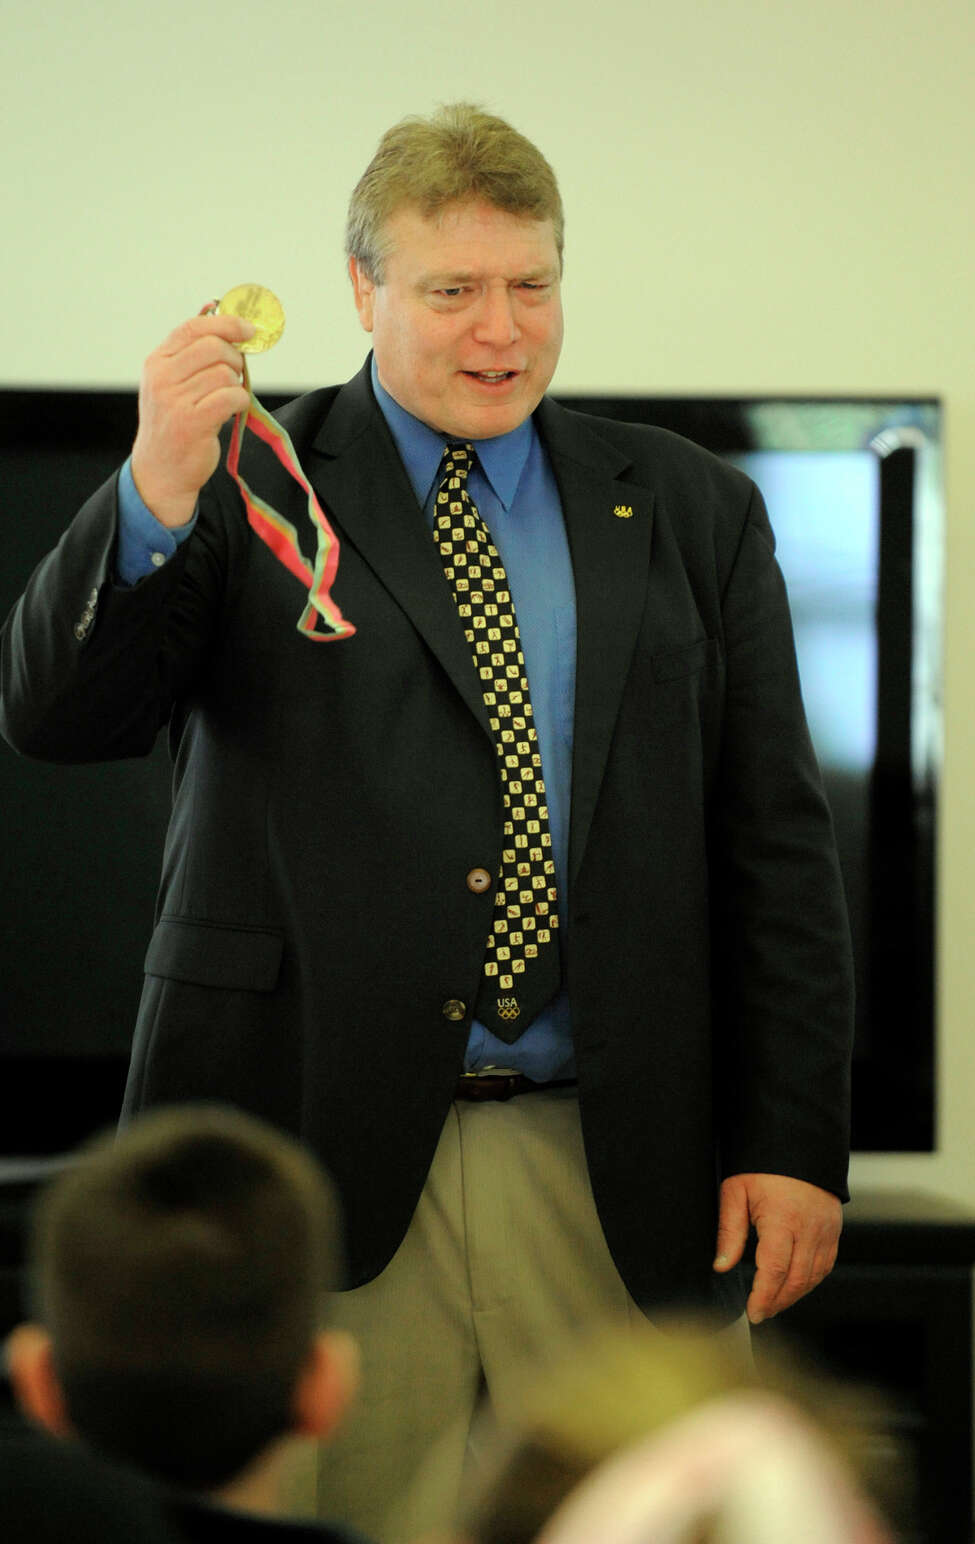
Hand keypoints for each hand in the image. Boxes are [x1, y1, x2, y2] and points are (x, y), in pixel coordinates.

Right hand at [130, 305, 255, 528]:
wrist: (161, 472)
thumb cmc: (174, 424)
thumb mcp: (171, 383)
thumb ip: (191, 350)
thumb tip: (215, 308)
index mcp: (156, 362)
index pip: (193, 328)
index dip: (226, 323)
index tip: (248, 329)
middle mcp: (162, 378)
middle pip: (214, 347)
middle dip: (235, 358)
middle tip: (236, 374)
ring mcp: (175, 400)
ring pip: (225, 374)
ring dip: (236, 385)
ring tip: (225, 399)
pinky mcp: (193, 423)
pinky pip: (231, 397)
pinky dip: (240, 402)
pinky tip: (231, 411)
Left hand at [713, 1172, 841, 1323]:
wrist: (797, 1141)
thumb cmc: (762, 1165)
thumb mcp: (736, 1191)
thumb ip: (729, 1231)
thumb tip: (721, 1265)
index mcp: (783, 1219)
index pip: (775, 1271)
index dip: (764, 1297)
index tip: (752, 1312)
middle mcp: (809, 1228)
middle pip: (797, 1279)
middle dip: (778, 1302)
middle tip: (759, 1313)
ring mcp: (826, 1230)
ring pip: (814, 1276)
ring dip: (794, 1295)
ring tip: (773, 1303)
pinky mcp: (834, 1229)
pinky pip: (826, 1265)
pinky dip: (811, 1281)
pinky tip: (794, 1285)